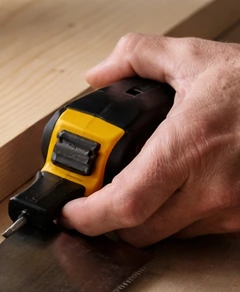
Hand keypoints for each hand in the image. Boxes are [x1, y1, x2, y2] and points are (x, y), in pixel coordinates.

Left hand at [61, 34, 239, 245]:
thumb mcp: (198, 57)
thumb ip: (139, 56)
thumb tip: (99, 73)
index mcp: (189, 145)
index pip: (123, 205)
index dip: (87, 216)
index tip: (68, 209)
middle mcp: (212, 186)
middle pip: (138, 231)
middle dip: (107, 221)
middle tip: (91, 203)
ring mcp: (234, 207)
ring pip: (167, 235)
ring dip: (143, 220)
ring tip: (135, 191)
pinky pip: (199, 232)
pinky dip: (178, 217)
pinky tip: (175, 192)